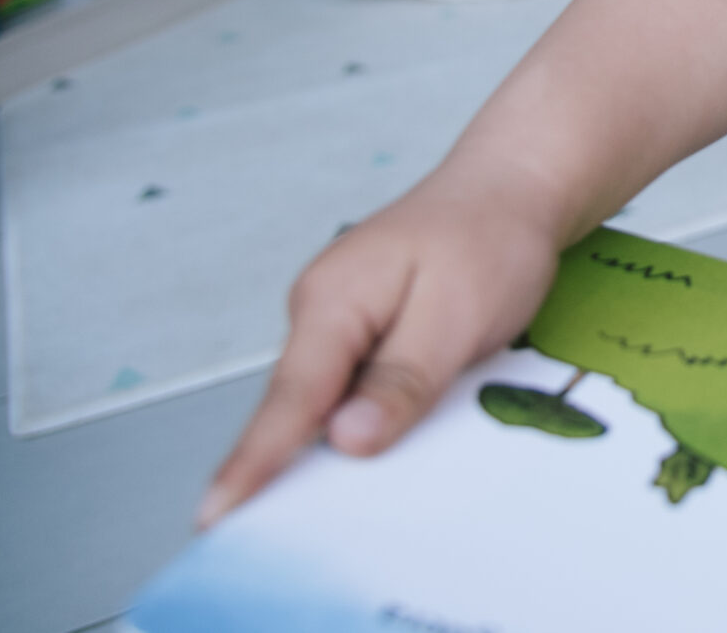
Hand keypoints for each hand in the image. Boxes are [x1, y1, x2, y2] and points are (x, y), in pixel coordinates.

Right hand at [197, 171, 565, 527]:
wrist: (513, 186)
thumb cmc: (489, 239)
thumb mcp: (456, 314)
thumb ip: (401, 379)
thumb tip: (344, 440)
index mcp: (334, 300)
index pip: (289, 398)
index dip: (252, 463)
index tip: (213, 516)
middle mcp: (321, 311)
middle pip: (299, 410)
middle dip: (290, 472)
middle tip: (281, 541)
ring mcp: (340, 321)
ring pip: (328, 403)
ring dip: (336, 448)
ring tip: (333, 514)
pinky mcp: (365, 332)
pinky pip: (354, 389)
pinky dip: (365, 421)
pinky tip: (381, 452)